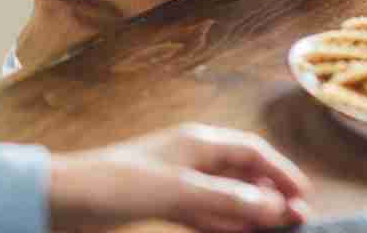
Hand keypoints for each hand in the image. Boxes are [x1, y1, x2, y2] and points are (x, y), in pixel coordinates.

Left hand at [48, 122, 312, 231]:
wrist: (62, 200)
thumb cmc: (117, 183)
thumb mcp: (178, 190)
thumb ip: (227, 200)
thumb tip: (274, 208)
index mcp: (198, 142)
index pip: (253, 152)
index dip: (281, 172)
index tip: (304, 197)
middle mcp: (192, 159)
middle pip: (243, 175)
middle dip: (270, 196)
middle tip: (295, 222)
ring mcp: (178, 183)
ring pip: (226, 198)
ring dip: (250, 214)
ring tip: (275, 232)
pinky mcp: (163, 205)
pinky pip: (205, 215)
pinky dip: (224, 225)